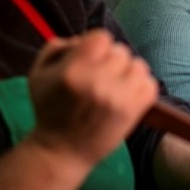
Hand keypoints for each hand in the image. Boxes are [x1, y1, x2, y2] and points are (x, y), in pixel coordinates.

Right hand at [27, 29, 157, 165]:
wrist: (60, 151)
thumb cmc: (49, 110)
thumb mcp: (38, 73)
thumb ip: (58, 47)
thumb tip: (83, 39)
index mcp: (73, 70)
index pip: (102, 38)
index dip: (97, 45)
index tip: (91, 58)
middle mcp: (98, 82)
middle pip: (121, 51)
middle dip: (111, 61)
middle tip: (100, 77)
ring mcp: (118, 98)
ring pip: (138, 65)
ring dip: (128, 73)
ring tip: (115, 85)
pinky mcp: (133, 112)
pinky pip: (150, 84)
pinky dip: (141, 87)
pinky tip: (126, 95)